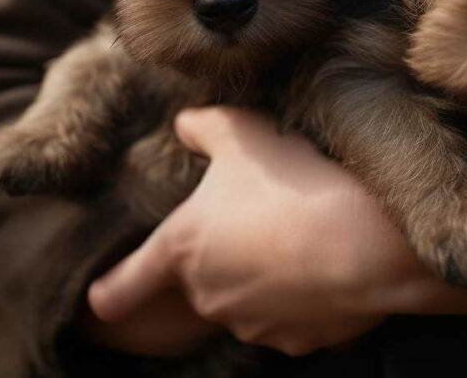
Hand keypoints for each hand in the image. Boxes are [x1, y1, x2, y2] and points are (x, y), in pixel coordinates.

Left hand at [88, 107, 466, 357]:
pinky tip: (328, 262)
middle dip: (223, 256)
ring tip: (303, 236)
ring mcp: (252, 324)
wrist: (364, 243)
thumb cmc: (293, 184)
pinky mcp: (296, 341)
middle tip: (261, 218)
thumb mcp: (242, 133)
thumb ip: (204, 126)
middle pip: (200, 282)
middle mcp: (207, 294)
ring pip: (248, 300)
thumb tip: (185, 125)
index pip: (122, 286)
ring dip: (265, 276)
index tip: (102, 296)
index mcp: (182, 248)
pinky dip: (304, 297)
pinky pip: (293, 317)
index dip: (110, 290)